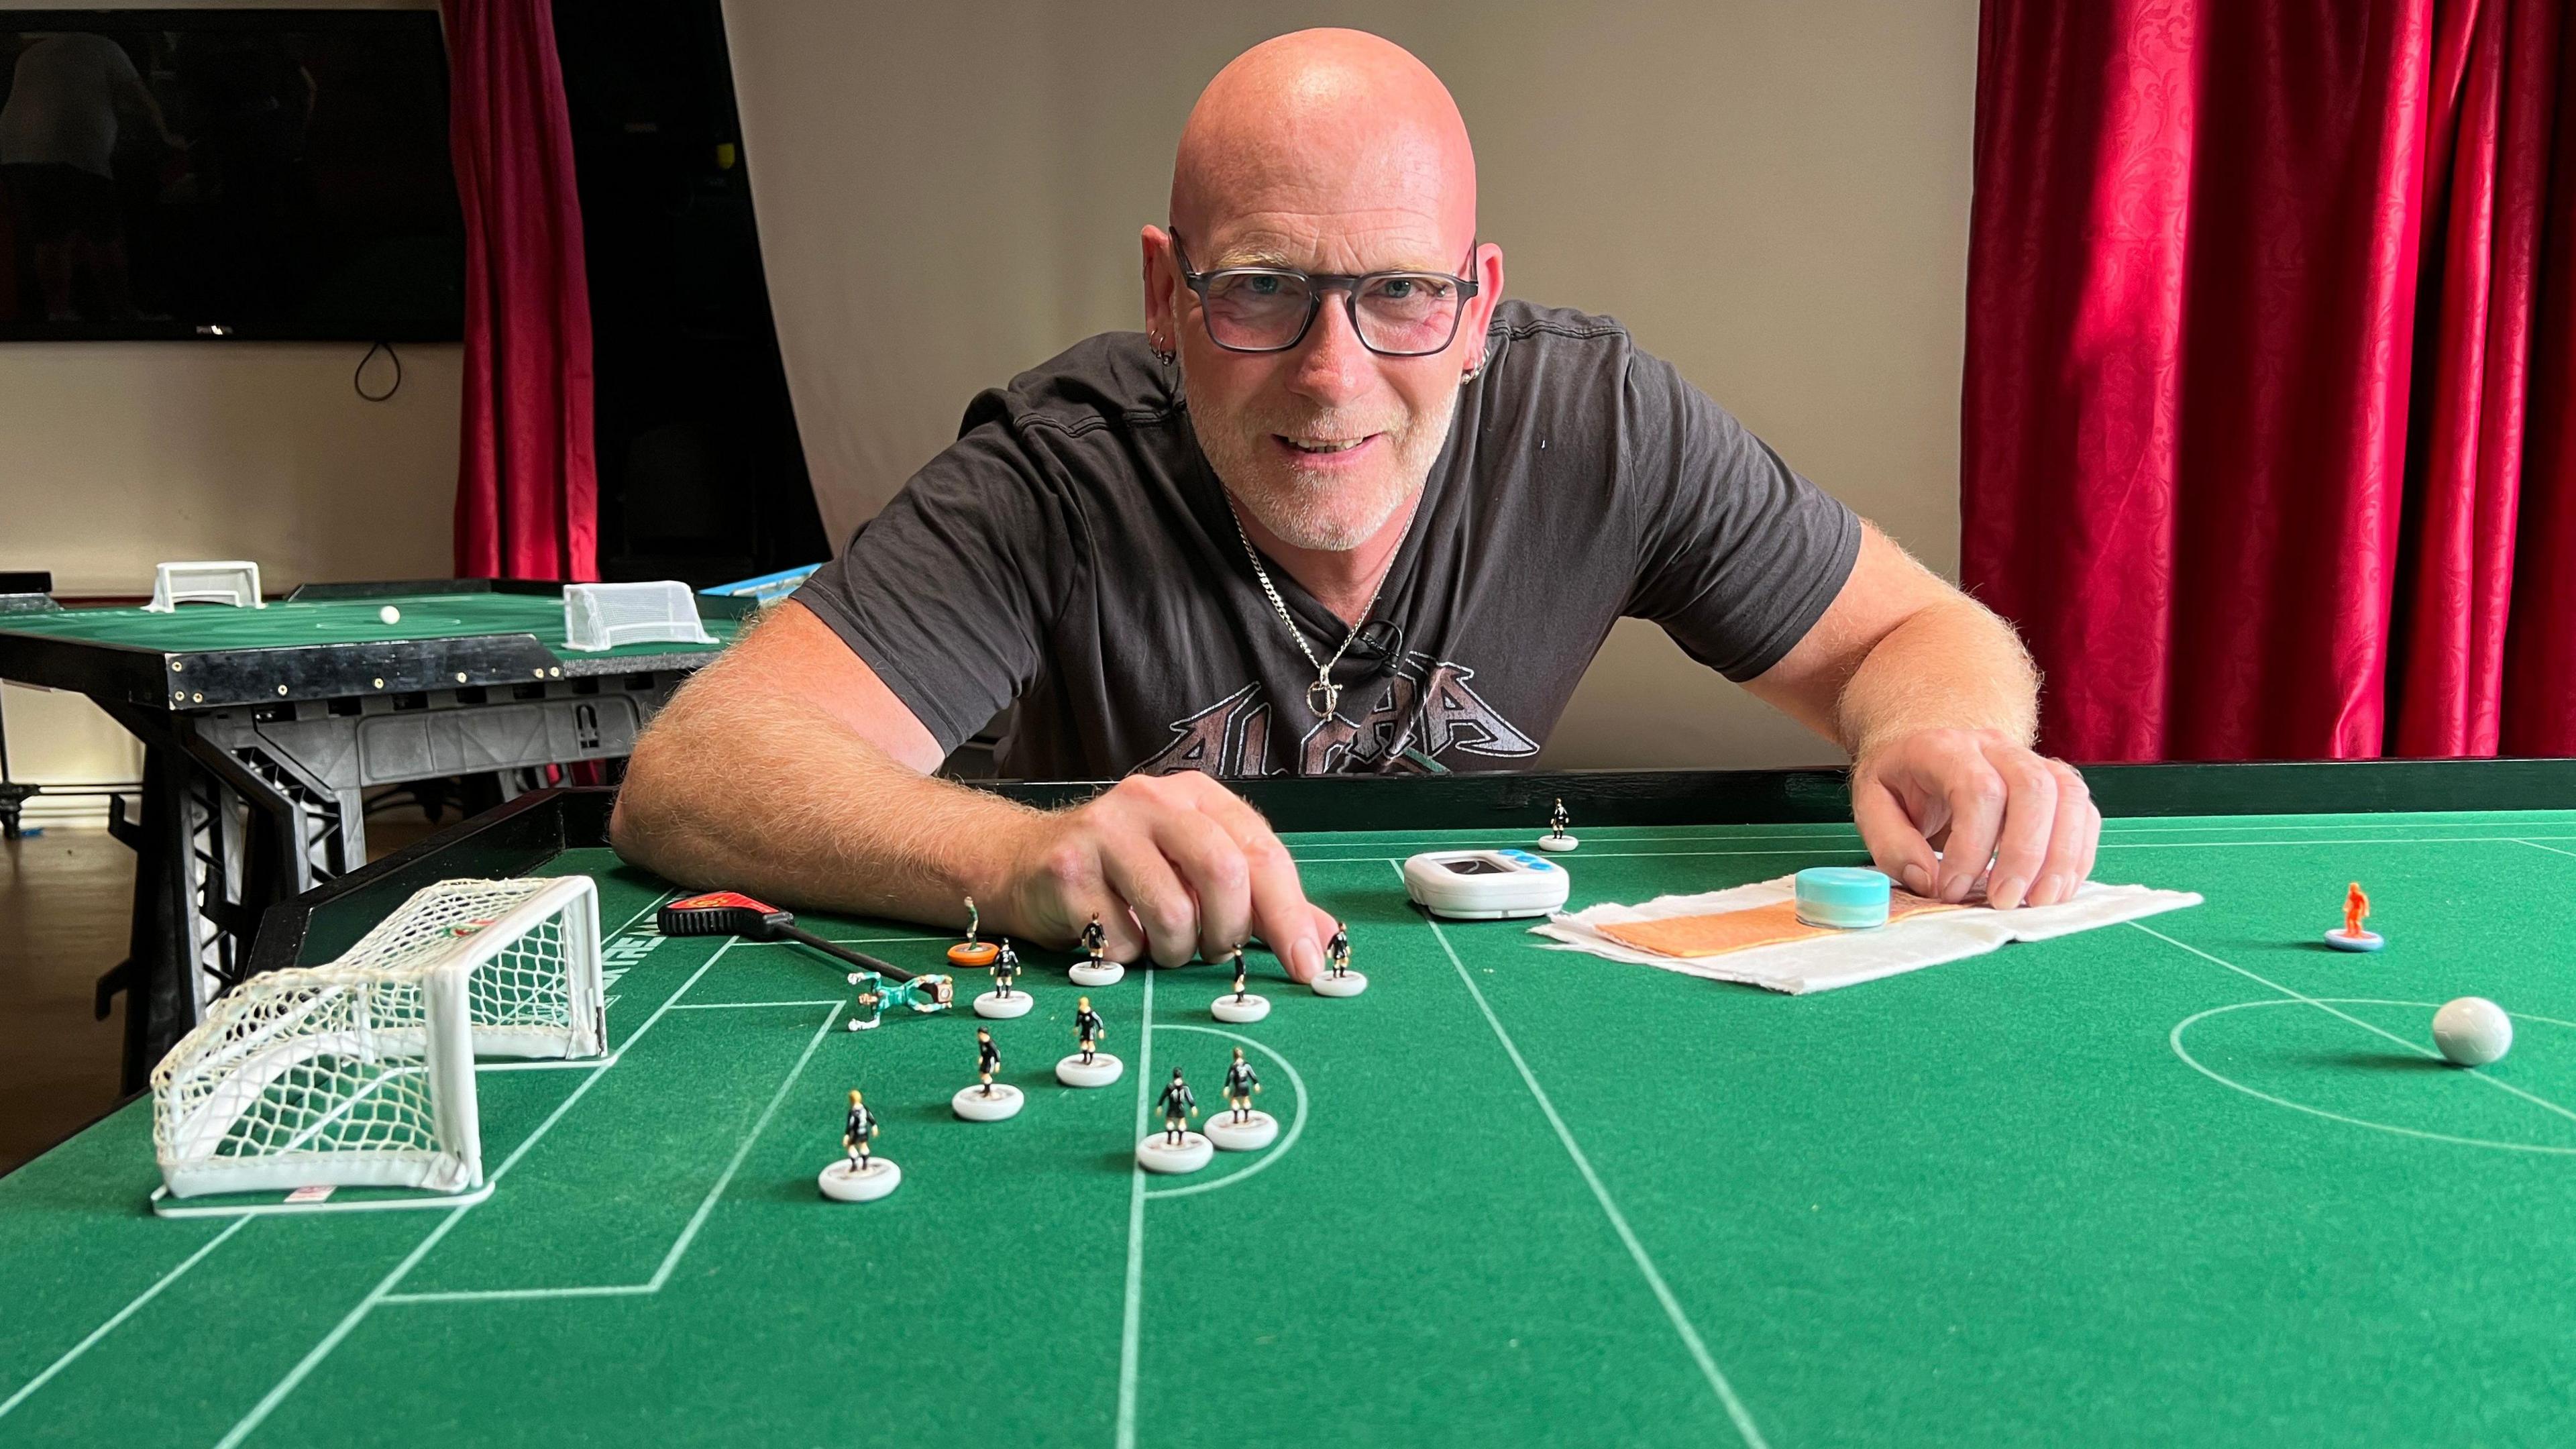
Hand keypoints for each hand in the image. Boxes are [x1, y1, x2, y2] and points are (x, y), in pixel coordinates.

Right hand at [988, 772, 1335, 978]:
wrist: (1021, 866)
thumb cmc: (1121, 876)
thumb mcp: (1193, 876)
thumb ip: (1259, 903)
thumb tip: (1322, 941)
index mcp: (1197, 797)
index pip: (1262, 851)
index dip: (1290, 914)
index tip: (1306, 966)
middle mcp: (1153, 800)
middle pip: (1223, 871)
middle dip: (1229, 931)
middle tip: (1216, 953)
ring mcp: (1106, 828)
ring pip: (1172, 912)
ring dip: (1174, 951)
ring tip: (1158, 945)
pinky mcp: (1066, 866)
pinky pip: (1120, 937)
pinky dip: (1126, 954)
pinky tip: (1111, 935)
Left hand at [1849, 728, 2098, 909]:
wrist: (1923, 745)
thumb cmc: (1900, 780)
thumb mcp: (1871, 805)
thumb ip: (1892, 844)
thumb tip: (1929, 881)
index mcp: (1944, 747)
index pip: (1977, 790)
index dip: (1970, 848)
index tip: (1950, 890)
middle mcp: (1995, 745)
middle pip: (2034, 788)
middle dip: (2025, 854)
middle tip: (2004, 902)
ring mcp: (2031, 759)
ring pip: (2069, 796)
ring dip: (2062, 856)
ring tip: (2040, 902)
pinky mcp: (2054, 782)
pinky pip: (2083, 812)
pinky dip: (2078, 854)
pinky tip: (2057, 888)